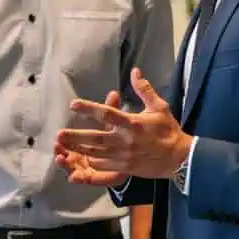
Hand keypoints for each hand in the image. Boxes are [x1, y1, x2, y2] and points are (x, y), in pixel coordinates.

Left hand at [55, 69, 192, 179]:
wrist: (179, 158)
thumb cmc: (167, 130)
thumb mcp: (159, 107)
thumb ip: (144, 90)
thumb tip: (135, 71)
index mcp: (133, 123)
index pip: (108, 114)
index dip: (89, 109)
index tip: (73, 104)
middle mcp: (126, 141)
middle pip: (97, 139)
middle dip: (77, 137)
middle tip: (59, 134)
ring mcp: (124, 156)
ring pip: (96, 154)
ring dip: (78, 150)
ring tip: (61, 146)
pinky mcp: (125, 168)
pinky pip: (104, 166)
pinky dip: (90, 162)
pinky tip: (78, 157)